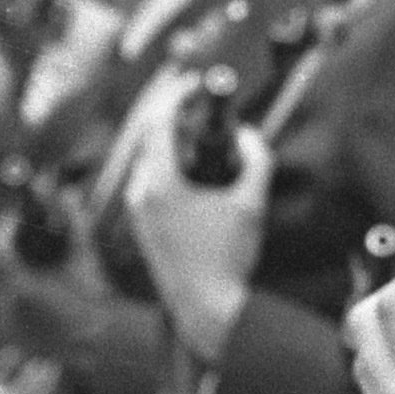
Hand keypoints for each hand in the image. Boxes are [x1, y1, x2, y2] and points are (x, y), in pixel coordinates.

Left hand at [121, 118, 269, 362]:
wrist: (207, 309)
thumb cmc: (227, 259)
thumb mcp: (251, 203)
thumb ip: (256, 160)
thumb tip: (250, 134)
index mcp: (160, 184)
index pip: (158, 123)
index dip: (176, 96)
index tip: (195, 84)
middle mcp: (141, 194)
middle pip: (150, 138)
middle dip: (174, 116)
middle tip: (199, 105)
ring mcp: (137, 211)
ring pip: (148, 161)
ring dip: (170, 143)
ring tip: (199, 138)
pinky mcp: (142, 226)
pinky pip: (148, 182)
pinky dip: (166, 167)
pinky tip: (191, 172)